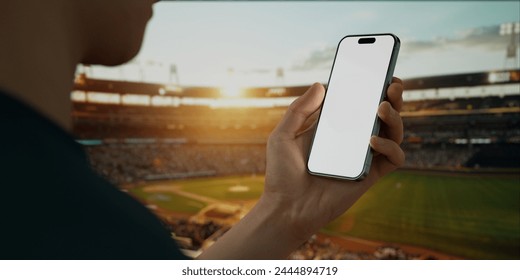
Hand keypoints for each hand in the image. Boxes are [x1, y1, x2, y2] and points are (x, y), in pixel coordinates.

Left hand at [263, 78, 404, 241]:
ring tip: (382, 106)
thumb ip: (300, 110)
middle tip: (392, 82)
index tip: (378, 68)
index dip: (371, 86)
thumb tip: (321, 84)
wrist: (286, 208)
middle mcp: (352, 140)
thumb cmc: (282, 174)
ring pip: (394, 132)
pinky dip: (390, 146)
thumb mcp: (283, 135)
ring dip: (395, 116)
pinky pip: (394, 158)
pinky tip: (373, 140)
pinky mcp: (370, 175)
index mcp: (334, 128)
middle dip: (392, 96)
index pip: (358, 103)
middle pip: (382, 114)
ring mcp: (363, 157)